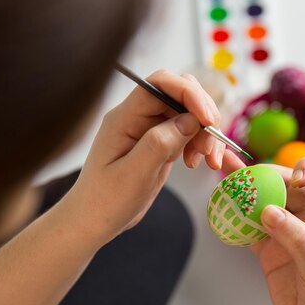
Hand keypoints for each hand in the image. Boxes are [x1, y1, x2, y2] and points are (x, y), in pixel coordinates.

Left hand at [65, 69, 224, 243]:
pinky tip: (198, 163)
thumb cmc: (106, 200)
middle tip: (210, 148)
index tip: (208, 119)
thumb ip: (160, 144)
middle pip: (180, 94)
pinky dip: (200, 144)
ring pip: (188, 113)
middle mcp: (137, 117)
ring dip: (205, 133)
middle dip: (202, 115)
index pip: (160, 84)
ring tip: (207, 162)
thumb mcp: (133, 175)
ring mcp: (149, 129)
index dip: (189, 94)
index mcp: (124, 117)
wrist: (94, 220)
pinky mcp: (160, 143)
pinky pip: (187, 132)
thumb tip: (190, 120)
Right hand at [222, 152, 304, 304]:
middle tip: (246, 176)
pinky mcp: (270, 252)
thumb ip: (297, 238)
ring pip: (266, 204)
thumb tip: (268, 211)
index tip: (294, 178)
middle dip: (267, 177)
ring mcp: (289, 235)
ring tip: (225, 179)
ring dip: (246, 192)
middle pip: (288, 186)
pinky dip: (237, 219)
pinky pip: (250, 228)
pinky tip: (222, 210)